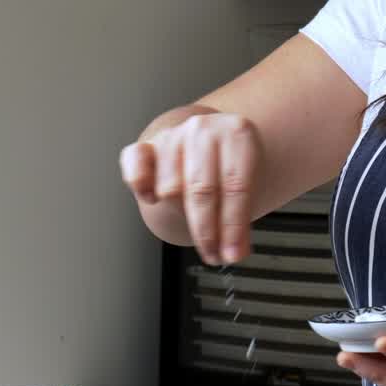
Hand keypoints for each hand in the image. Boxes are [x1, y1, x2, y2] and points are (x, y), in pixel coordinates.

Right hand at [120, 113, 261, 264]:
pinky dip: (140, 183)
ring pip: (170, 186)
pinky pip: (134, 163)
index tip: (233, 254)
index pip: (235, 186)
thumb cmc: (232, 169)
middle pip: (202, 190)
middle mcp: (203, 130)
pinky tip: (152, 198)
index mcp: (237, 133)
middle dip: (207, 231)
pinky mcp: (146, 146)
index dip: (233, 226)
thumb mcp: (251, 186)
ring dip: (180, 216)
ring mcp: (173, 136)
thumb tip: (233, 252)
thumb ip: (241, 219)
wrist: (212, 145)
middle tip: (214, 255)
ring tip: (198, 232)